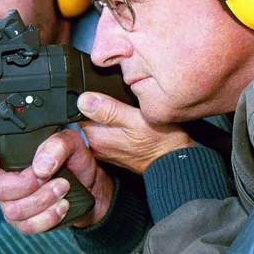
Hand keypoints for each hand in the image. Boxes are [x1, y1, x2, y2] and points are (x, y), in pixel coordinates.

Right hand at [0, 130, 113, 233]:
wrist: (91, 187)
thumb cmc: (74, 161)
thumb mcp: (72, 143)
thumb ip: (57, 144)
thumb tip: (41, 165)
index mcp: (6, 151)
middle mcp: (2, 177)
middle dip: (25, 184)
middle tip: (49, 176)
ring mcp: (10, 201)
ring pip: (11, 210)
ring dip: (41, 200)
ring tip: (63, 187)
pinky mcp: (24, 221)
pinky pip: (26, 226)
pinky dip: (47, 217)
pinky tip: (62, 205)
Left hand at [76, 91, 196, 174]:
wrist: (174, 161)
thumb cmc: (160, 141)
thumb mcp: (136, 119)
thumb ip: (109, 109)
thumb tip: (83, 99)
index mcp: (97, 135)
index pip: (79, 110)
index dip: (89, 96)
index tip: (105, 92)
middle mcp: (97, 144)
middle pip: (89, 115)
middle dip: (100, 104)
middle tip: (121, 101)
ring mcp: (106, 148)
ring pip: (100, 122)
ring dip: (110, 114)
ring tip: (127, 110)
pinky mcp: (115, 150)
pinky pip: (110, 131)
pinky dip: (117, 124)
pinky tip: (130, 120)